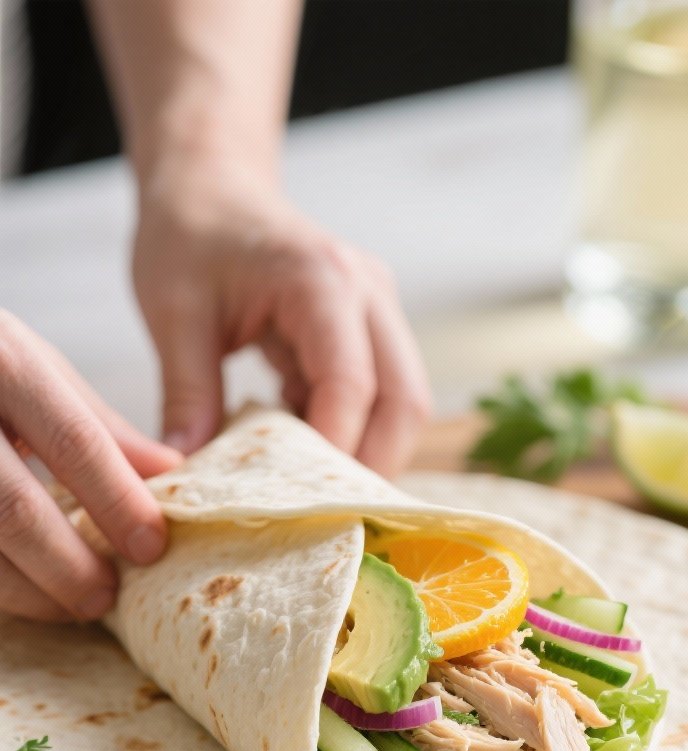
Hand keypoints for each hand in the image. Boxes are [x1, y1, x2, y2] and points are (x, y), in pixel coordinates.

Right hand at [0, 312, 181, 621]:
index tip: (152, 548)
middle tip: (105, 598)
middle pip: (13, 507)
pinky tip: (22, 594)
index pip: (73, 440)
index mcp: (1, 358)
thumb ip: (98, 424)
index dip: (117, 502)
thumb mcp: (32, 367)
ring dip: (26, 590)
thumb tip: (172, 474)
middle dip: (67, 565)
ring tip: (68, 606)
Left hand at [133, 162, 431, 475]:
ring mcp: (378, 312)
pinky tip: (302, 455)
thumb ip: (186, 393)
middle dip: (371, 466)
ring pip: (405, 405)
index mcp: (321, 279)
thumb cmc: (190, 238)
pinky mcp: (370, 332)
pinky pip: (382, 399)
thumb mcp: (174, 313)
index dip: (334, 449)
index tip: (299, 502)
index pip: (353, 382)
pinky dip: (353, 435)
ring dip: (368, 454)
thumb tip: (186, 474)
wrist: (212, 189)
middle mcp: (368, 293)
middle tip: (320, 516)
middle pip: (404, 401)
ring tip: (309, 491)